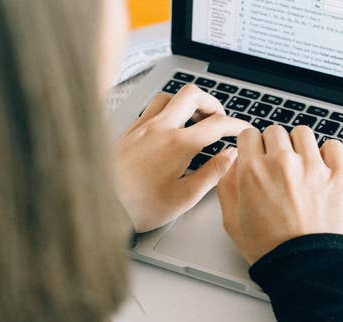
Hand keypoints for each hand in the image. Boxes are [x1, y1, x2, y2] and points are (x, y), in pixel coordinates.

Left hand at [115, 85, 250, 231]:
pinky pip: (150, 108)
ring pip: (169, 97)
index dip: (236, 124)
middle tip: (219, 118)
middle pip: (192, 94)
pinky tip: (168, 127)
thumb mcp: (185, 197)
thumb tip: (231, 156)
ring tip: (194, 119)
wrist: (99, 204)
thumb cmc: (139, 207)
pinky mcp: (128, 131)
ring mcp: (141, 126)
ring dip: (186, 103)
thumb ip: (212, 173)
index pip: (216, 124)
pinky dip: (166, 111)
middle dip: (212, 103)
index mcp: (178, 144)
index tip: (243, 128)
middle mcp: (159, 128)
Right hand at [217, 125, 342, 263]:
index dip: (252, 147)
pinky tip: (323, 168)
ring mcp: (314, 167)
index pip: (249, 135)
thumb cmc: (271, 251)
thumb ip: (227, 185)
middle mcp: (283, 163)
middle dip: (274, 146)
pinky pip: (333, 146)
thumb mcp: (232, 222)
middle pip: (275, 132)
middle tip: (278, 166)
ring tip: (301, 166)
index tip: (257, 155)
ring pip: (303, 134)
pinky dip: (328, 154)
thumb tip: (233, 163)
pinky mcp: (340, 175)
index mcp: (253, 172)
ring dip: (299, 146)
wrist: (308, 270)